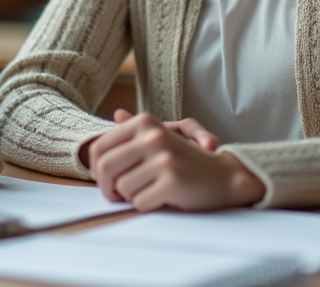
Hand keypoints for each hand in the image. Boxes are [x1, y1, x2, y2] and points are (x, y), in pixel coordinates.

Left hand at [88, 112, 264, 211]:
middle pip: (105, 168)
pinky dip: (147, 206)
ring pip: (122, 188)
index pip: (98, 148)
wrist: (223, 176)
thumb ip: (136, 129)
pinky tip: (162, 199)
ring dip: (131, 197)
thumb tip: (117, 114)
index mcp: (145, 123)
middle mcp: (153, 136)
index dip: (96, 169)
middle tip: (116, 195)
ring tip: (149, 191)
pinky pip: (140, 203)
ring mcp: (164, 158)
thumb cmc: (186, 160)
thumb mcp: (161, 138)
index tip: (106, 180)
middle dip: (107, 187)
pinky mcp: (173, 181)